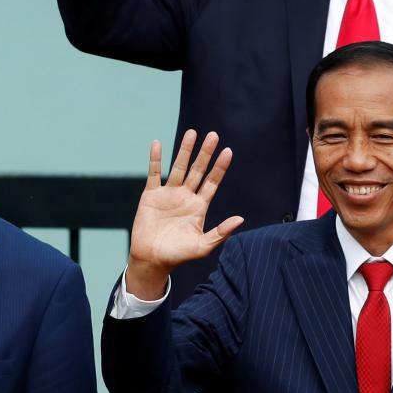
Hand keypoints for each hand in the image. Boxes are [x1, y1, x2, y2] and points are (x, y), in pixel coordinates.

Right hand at [124, 130, 240, 298]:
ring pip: (178, 167)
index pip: (212, 182)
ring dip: (185, 151)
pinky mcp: (151, 195)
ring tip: (192, 133)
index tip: (228, 151)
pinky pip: (154, 173)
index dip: (220, 167)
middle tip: (213, 135)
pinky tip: (158, 144)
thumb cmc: (178, 255)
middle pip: (197, 170)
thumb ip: (221, 232)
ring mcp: (168, 194)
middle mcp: (185, 196)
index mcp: (199, 206)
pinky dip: (155, 159)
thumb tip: (241, 219)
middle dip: (205, 153)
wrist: (152, 259)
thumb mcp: (203, 246)